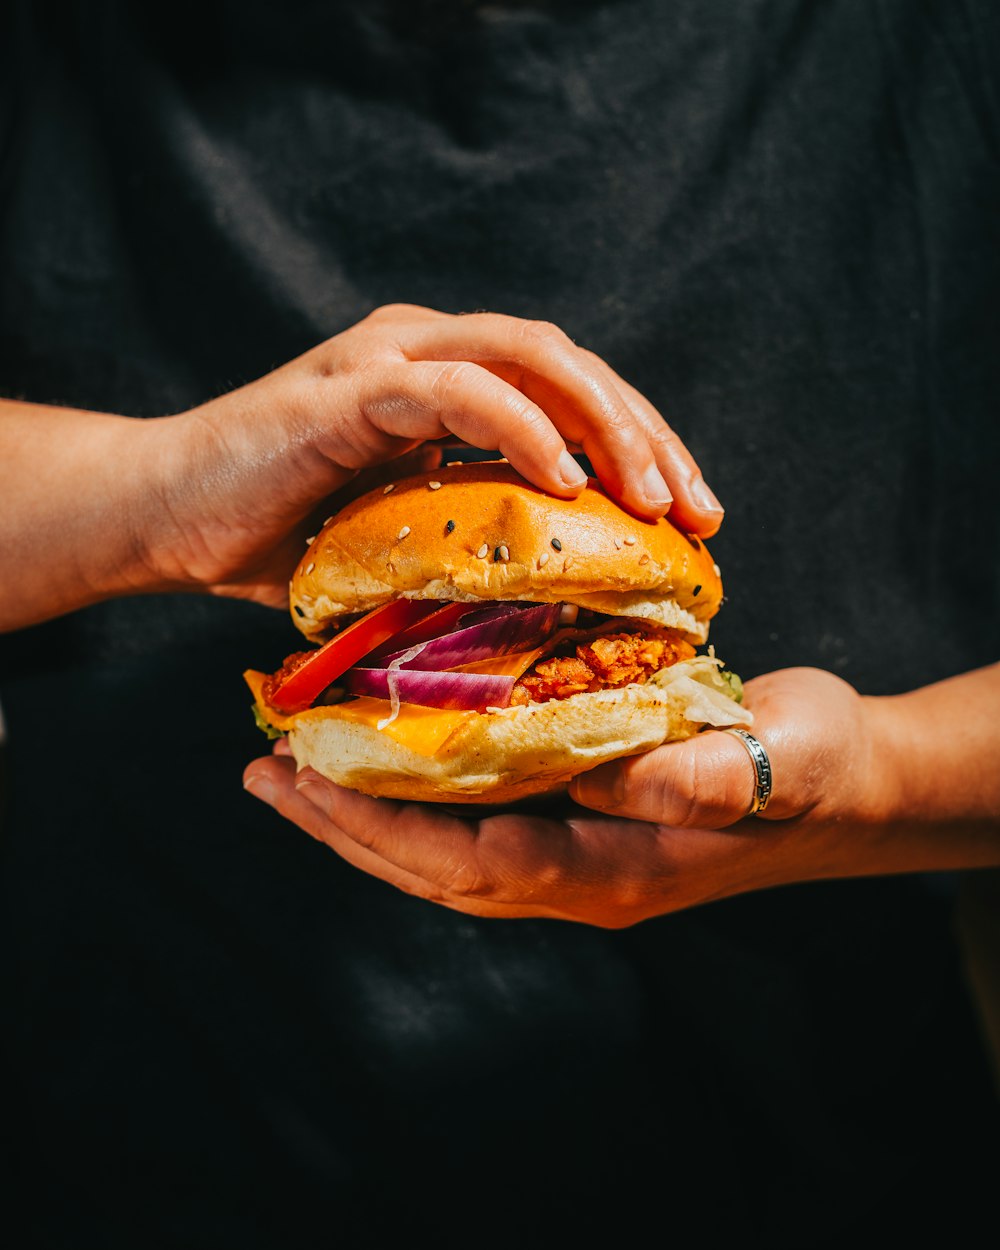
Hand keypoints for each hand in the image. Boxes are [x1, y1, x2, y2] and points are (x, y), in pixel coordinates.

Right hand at [139, 304, 722, 607]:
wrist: (163, 520)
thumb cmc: (277, 537)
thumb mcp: (401, 539)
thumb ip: (468, 539)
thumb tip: (554, 601)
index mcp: (448, 380)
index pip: (572, 392)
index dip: (643, 445)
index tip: (695, 519)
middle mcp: (427, 349)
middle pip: (572, 364)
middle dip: (646, 434)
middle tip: (698, 513)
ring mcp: (390, 359)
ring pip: (531, 358)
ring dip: (605, 425)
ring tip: (651, 499)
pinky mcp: (350, 389)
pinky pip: (457, 391)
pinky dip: (521, 429)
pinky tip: (567, 484)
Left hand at [243, 665, 999, 924]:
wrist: (849, 782)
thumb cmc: (813, 769)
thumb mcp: (768, 762)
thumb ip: (690, 772)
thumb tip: (593, 768)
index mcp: (612, 869)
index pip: (471, 859)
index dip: (382, 826)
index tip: (305, 781)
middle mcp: (581, 872)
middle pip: (435, 865)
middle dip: (345, 825)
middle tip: (264, 775)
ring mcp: (580, 850)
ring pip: (447, 847)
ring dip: (368, 813)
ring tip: (296, 770)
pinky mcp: (584, 814)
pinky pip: (481, 814)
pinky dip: (423, 792)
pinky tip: (391, 754)